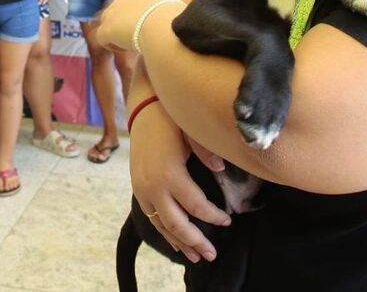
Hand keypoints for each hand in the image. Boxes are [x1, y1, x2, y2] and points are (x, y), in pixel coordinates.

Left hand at [95, 0, 170, 50]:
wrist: (163, 25)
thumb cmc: (174, 19)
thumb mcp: (170, 8)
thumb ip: (161, 11)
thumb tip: (166, 19)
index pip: (131, 3)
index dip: (135, 17)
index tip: (146, 27)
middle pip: (117, 11)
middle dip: (124, 24)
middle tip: (137, 36)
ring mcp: (112, 11)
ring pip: (108, 24)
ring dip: (117, 34)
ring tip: (132, 44)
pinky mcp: (106, 28)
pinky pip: (103, 38)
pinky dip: (113, 45)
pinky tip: (127, 49)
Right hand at [130, 101, 230, 262]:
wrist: (142, 110)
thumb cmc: (171, 119)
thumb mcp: (191, 131)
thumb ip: (206, 150)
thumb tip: (221, 168)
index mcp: (170, 174)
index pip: (196, 206)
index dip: (213, 217)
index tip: (228, 221)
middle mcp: (153, 187)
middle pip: (177, 224)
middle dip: (196, 241)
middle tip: (212, 254)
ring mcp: (142, 190)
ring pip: (161, 226)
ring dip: (179, 243)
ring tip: (196, 257)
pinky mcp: (137, 189)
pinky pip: (151, 218)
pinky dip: (164, 232)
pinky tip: (176, 242)